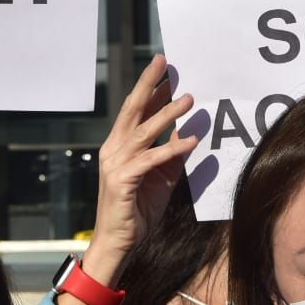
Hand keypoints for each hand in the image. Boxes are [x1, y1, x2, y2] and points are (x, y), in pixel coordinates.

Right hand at [80, 56, 198, 289]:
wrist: (118, 242)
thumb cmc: (137, 210)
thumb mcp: (161, 177)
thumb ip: (171, 154)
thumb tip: (188, 131)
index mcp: (119, 145)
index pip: (135, 110)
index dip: (151, 89)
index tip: (167, 69)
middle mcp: (113, 149)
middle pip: (132, 109)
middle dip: (149, 84)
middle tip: (163, 62)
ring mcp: (115, 163)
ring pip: (143, 131)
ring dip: (167, 114)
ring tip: (190, 99)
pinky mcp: (122, 180)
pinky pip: (151, 160)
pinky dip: (171, 149)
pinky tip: (191, 142)